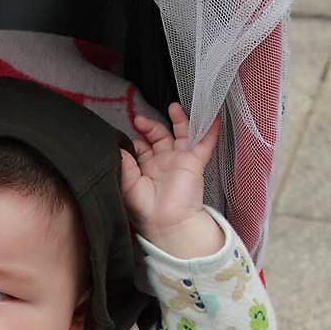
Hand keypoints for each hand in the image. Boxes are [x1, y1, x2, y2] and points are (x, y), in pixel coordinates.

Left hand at [120, 103, 223, 256]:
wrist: (166, 222)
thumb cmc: (144, 209)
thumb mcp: (128, 184)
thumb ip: (124, 164)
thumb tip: (118, 146)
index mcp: (145, 167)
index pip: (140, 146)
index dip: (134, 139)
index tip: (126, 137)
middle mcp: (162, 161)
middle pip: (158, 135)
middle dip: (150, 126)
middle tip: (140, 120)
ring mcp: (179, 160)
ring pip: (181, 134)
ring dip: (178, 119)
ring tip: (173, 107)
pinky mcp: (195, 162)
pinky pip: (205, 143)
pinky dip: (210, 131)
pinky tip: (213, 118)